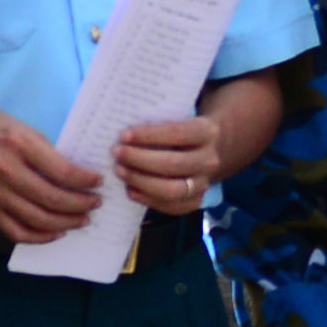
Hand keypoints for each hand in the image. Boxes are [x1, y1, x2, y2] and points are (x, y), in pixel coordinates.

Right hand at [0, 97, 106, 247]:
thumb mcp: (20, 126)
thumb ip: (44, 149)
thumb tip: (73, 174)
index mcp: (18, 144)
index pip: (62, 171)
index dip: (85, 181)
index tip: (97, 182)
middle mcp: (5, 170)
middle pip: (53, 199)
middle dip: (81, 205)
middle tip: (95, 204)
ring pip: (38, 219)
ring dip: (66, 223)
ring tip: (81, 219)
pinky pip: (16, 231)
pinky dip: (39, 237)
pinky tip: (56, 232)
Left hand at [109, 111, 224, 217]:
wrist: (208, 150)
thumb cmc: (182, 133)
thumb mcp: (178, 119)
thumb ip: (157, 124)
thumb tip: (125, 134)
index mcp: (206, 133)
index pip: (177, 133)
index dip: (149, 135)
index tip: (124, 135)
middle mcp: (209, 160)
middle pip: (173, 164)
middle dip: (140, 159)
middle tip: (117, 153)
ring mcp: (204, 184)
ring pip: (172, 190)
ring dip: (141, 181)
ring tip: (120, 171)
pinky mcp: (196, 201)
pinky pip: (171, 206)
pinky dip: (148, 199)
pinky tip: (130, 189)